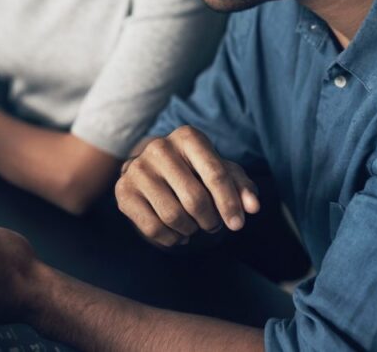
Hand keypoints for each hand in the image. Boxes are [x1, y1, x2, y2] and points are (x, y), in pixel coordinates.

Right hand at [115, 126, 259, 247]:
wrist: (154, 172)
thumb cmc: (196, 172)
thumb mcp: (221, 173)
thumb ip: (241, 187)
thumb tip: (253, 207)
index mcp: (187, 136)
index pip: (215, 174)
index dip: (229, 203)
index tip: (237, 225)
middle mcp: (159, 148)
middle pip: (195, 199)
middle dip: (210, 220)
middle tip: (213, 224)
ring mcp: (137, 168)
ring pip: (174, 216)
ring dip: (191, 230)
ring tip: (194, 226)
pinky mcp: (123, 191)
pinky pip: (153, 228)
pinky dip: (171, 238)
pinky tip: (177, 232)